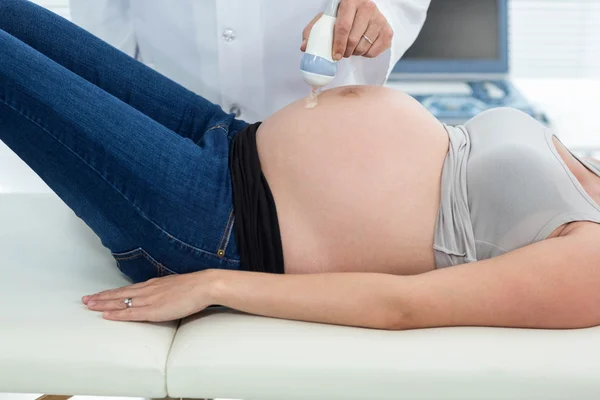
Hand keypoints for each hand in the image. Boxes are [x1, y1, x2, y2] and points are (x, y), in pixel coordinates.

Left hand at [82, 270, 215, 321]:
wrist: (203, 286)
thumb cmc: (195, 287)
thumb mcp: (176, 286)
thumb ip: (166, 291)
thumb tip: (162, 296)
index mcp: (153, 285)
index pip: (127, 289)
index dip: (111, 293)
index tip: (99, 295)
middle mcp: (147, 290)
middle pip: (119, 294)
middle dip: (101, 297)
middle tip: (85, 300)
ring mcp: (149, 299)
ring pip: (121, 302)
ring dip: (104, 304)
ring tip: (89, 306)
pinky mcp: (153, 310)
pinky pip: (131, 313)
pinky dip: (117, 314)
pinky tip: (106, 316)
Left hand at [301, 0, 392, 60]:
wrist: (363, 10)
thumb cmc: (342, 16)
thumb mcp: (326, 19)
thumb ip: (313, 31)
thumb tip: (304, 47)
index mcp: (350, 1)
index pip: (343, 27)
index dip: (338, 44)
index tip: (335, 55)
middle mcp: (368, 7)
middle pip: (354, 39)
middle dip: (345, 51)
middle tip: (341, 53)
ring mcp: (380, 19)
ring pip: (364, 47)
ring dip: (354, 53)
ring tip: (351, 48)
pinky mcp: (388, 31)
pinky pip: (374, 52)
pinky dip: (365, 54)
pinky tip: (362, 47)